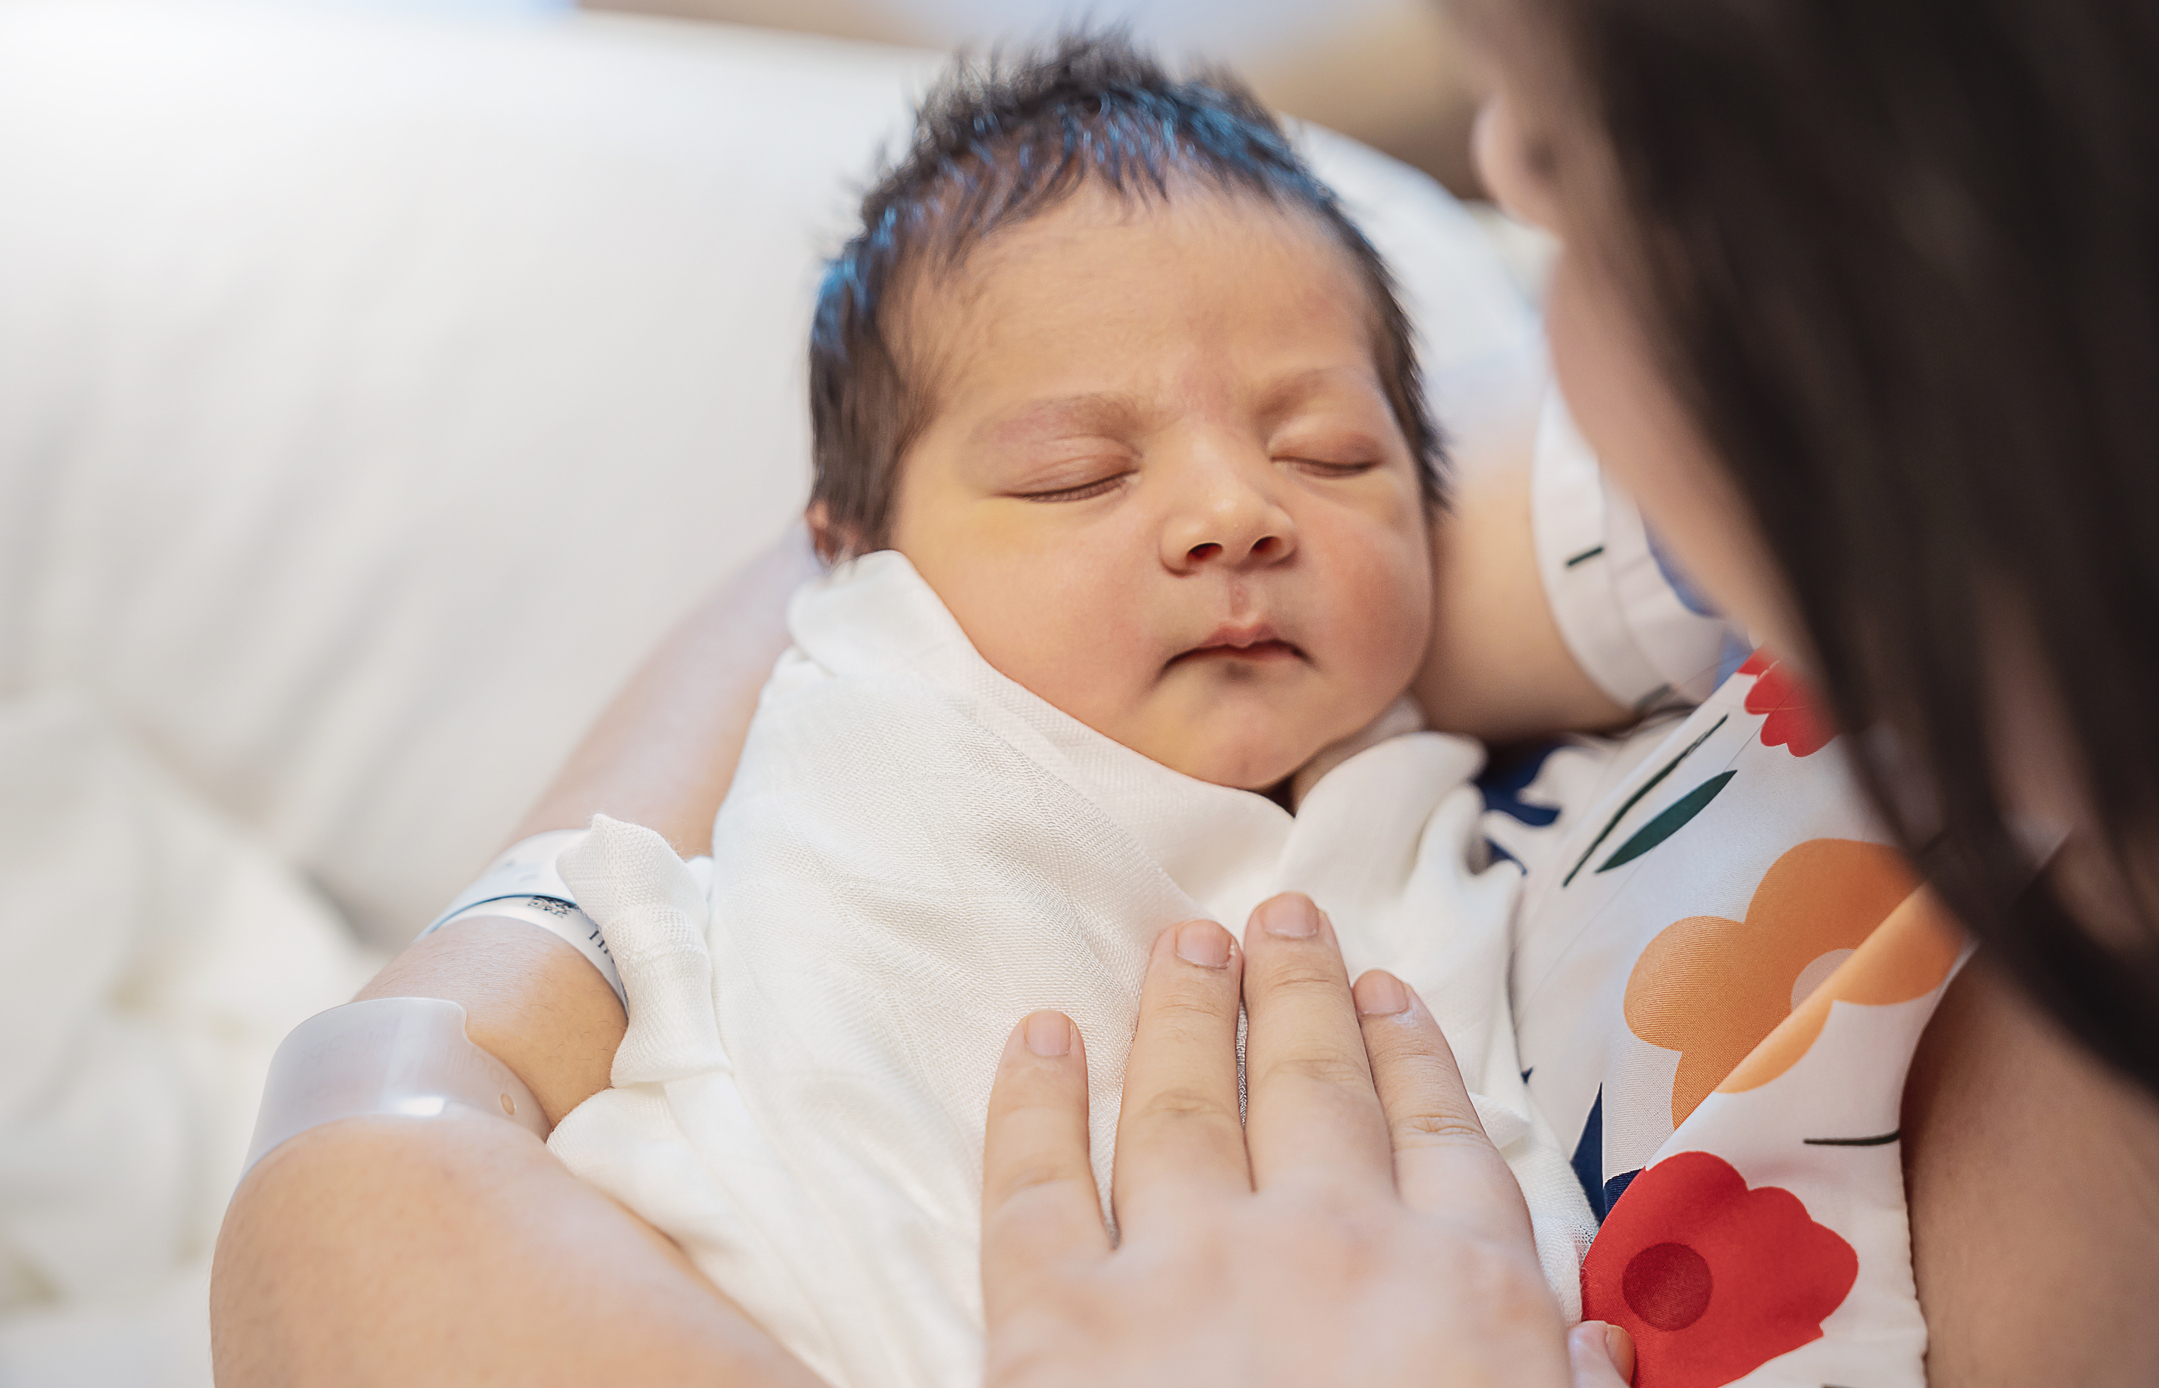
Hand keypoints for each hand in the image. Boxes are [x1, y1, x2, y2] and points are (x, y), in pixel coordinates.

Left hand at [980, 893, 1633, 1386]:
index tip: (1384, 986)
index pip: (1439, 1135)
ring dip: (1186, 1010)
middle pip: (1315, 1086)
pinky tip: (1040, 1033)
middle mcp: (1332, 1244)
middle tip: (1279, 914)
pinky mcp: (1058, 1322)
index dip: (1408, 1051)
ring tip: (1183, 941)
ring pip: (1187, 1100)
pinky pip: (1037, 1179)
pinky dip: (1035, 1096)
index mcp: (1465, 1292)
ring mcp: (1189, 1270)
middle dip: (1298, 990)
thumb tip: (1581, 1343)